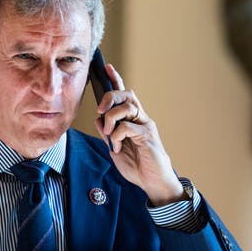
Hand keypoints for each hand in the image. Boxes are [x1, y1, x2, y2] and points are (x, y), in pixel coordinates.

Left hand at [94, 64, 185, 205]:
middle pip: (127, 95)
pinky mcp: (148, 136)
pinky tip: (115, 148)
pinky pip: (127, 127)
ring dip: (111, 119)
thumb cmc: (136, 166)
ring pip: (127, 107)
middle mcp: (141, 119)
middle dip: (110, 97)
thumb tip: (98, 119)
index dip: (116, 80)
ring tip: (109, 136)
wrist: (153, 182)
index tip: (107, 68)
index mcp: (133, 120)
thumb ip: (107, 133)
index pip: (125, 95)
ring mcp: (146, 126)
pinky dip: (115, 136)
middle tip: (101, 110)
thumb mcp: (114, 148)